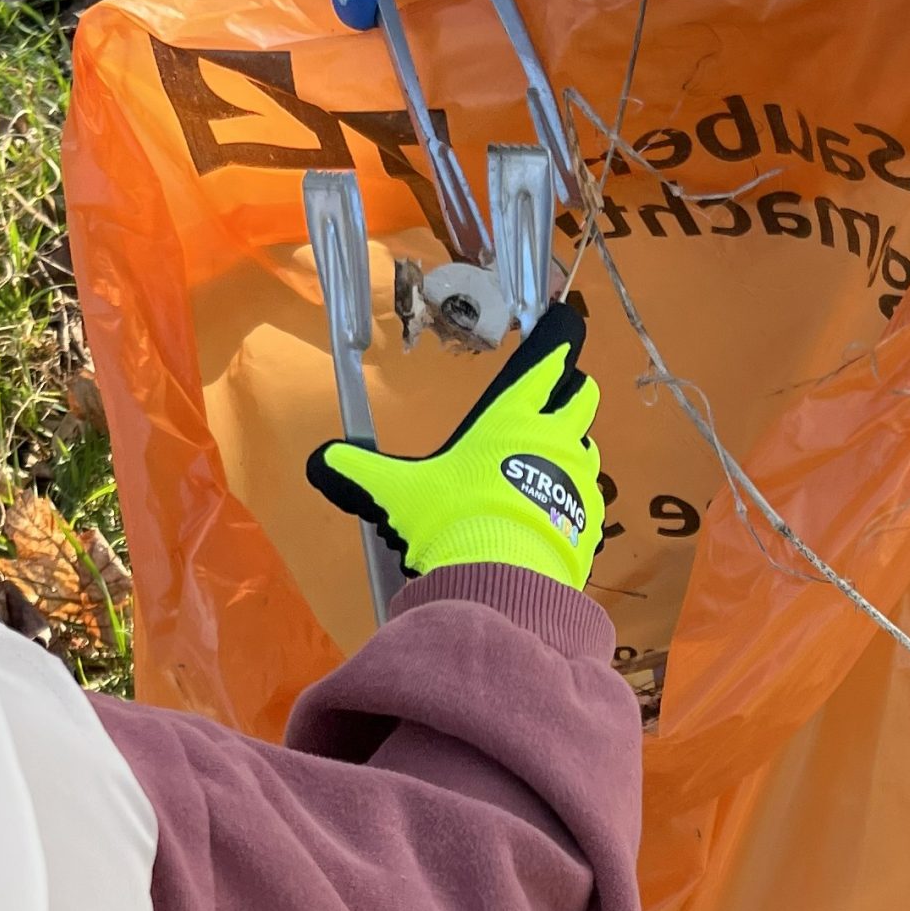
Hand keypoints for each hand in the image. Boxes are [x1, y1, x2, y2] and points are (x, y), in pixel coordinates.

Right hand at [308, 303, 604, 589]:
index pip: (544, 368)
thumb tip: (320, 459)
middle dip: (574, 391)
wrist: (500, 578)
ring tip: (550, 465)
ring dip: (574, 449)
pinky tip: (554, 515)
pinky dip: (575, 501)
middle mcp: (555, 439)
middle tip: (561, 398)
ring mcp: (580, 481)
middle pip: (582, 398)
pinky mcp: (589, 522)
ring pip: (589, 448)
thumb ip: (361, 472)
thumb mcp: (398, 493)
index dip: (556, 348)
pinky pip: (589, 500)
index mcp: (512, 419)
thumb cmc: (450, 519)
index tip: (566, 331)